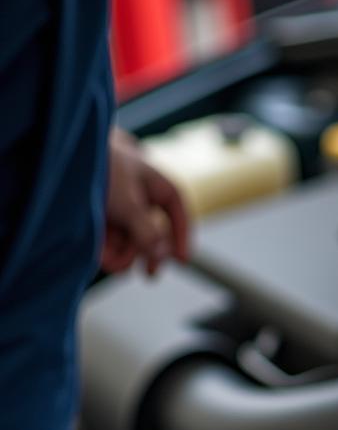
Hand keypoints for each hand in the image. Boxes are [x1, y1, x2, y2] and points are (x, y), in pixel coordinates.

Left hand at [103, 128, 188, 274]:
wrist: (64, 154)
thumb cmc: (103, 167)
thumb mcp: (130, 202)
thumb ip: (147, 231)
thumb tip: (160, 255)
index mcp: (157, 186)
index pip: (177, 214)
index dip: (180, 237)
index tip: (182, 261)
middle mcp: (141, 197)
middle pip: (153, 234)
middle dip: (147, 254)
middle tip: (150, 275)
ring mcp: (119, 207)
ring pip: (130, 240)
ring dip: (124, 254)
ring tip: (112, 262)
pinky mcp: (99, 216)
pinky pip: (110, 239)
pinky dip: (107, 250)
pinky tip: (102, 257)